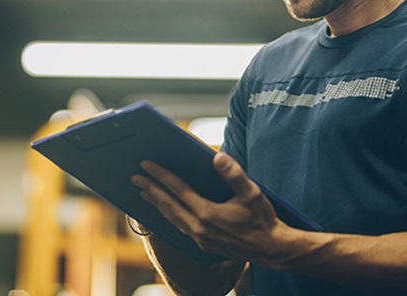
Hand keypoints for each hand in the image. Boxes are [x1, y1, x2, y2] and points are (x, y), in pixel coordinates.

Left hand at [131, 152, 292, 262]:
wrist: (271, 249)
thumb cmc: (262, 219)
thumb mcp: (252, 193)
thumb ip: (233, 174)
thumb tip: (217, 156)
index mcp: (207, 213)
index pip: (177, 190)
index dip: (160, 175)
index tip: (146, 164)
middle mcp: (199, 228)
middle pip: (168, 205)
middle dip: (150, 189)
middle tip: (135, 177)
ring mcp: (199, 239)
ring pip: (171, 218)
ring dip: (157, 204)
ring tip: (145, 193)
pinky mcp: (203, 245)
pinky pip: (179, 227)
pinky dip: (169, 216)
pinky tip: (167, 211)